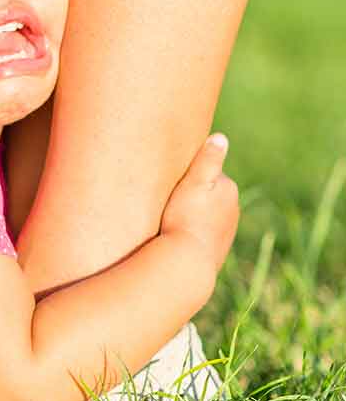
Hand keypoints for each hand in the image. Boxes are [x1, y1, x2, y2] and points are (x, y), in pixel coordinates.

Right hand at [159, 134, 238, 272]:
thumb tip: (221, 137)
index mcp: (228, 188)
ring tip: (169, 215)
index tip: (170, 175)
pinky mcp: (216, 248)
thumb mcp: (194, 183)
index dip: (187, 172)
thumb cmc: (185, 218)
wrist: (188, 263)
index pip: (207, 171)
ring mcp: (226, 230)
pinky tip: (176, 232)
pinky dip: (193, 228)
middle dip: (192, 192)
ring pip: (206, 212)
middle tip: (166, 195)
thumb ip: (208, 159)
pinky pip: (203, 231)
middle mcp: (233, 208)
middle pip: (208, 192)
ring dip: (192, 211)